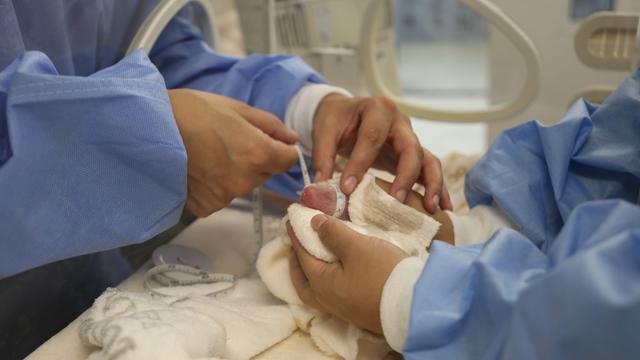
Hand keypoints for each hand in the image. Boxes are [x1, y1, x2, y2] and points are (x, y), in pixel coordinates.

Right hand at [169, 89, 298, 216]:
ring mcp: (225, 196)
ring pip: (244, 184)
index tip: (267, 140)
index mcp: (257, 153)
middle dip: (257, 159)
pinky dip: (216, 184)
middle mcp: (245, 180)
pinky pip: (222, 195)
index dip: (281, 148)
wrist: (147, 129)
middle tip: (229, 141)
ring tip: (210, 153)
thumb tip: (291, 139)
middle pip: (266, 173)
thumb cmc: (191, 112)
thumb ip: (271, 125)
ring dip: (236, 172)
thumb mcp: (236, 108)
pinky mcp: (207, 206)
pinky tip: (200, 168)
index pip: (289, 160)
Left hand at [288, 215, 407, 333]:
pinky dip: (328, 277)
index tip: (290, 219)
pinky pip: (333, 292)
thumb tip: (313, 223)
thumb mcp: (357, 247)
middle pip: (303, 280)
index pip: (301, 255)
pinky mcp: (359, 310)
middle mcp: (328, 300)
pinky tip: (339, 269)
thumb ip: (333, 234)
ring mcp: (344, 308)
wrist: (414, 306)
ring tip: (316, 255)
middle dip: (297, 261)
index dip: (295, 235)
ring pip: (318, 289)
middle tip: (297, 243)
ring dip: (312, 271)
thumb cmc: (382, 274)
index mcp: (321, 284)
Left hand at [312, 94, 451, 212]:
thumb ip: (323, 156)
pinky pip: (430, 169)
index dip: (360, 163)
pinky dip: (437, 188)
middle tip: (396, 201)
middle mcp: (400, 123)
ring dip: (432, 183)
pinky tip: (443, 208)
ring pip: (428, 159)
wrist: (346, 112)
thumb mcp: (325, 130)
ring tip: (430, 208)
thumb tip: (322, 186)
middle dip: (405, 175)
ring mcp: (410, 138)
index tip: (347, 189)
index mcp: (377, 110)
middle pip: (411, 148)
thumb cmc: (337, 120)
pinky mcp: (414, 155)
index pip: (372, 137)